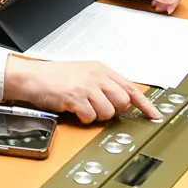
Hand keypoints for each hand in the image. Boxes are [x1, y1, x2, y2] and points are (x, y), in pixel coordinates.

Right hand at [3, 57, 158, 122]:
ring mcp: (86, 86)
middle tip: (98, 108)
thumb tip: (122, 101)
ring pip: (108, 112)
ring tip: (83, 107)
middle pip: (122, 102)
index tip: (155, 116)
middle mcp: (96, 76)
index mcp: (101, 69)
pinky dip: (83, 118)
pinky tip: (74, 110)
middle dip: (113, 110)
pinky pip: (90, 117)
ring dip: (96, 116)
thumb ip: (103, 84)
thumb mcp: (84, 73)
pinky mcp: (76, 97)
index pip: (131, 88)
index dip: (145, 104)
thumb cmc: (56, 77)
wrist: (32, 77)